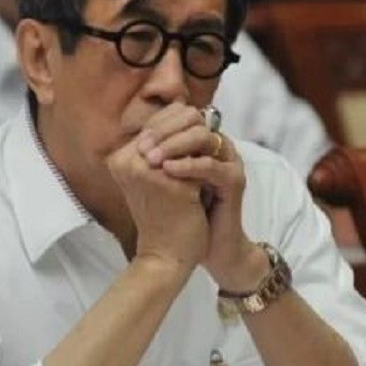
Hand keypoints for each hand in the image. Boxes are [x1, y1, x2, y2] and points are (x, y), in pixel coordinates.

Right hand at [106, 106, 208, 272]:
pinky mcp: (169, 182)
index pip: (157, 120)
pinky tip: (217, 167)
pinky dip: (211, 162)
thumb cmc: (162, 215)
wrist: (166, 255)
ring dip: (205, 141)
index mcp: (120, 158)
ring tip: (214, 150)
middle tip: (211, 137)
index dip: (182, 120)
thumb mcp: (153, 177)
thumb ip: (160, 148)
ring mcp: (147, 170)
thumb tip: (188, 114)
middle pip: (173, 120)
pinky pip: (199, 159)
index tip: (199, 129)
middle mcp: (127, 160)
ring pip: (189, 134)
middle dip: (196, 126)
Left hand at [135, 103, 268, 291]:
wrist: (195, 250)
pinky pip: (210, 165)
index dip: (159, 123)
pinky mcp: (234, 180)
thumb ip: (155, 155)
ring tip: (151, 159)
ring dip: (174, 145)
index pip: (182, 115)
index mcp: (201, 143)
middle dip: (165, 130)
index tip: (138, 139)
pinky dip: (187, 166)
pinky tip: (167, 171)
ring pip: (203, 137)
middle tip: (143, 146)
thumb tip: (131, 137)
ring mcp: (229, 161)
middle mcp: (218, 146)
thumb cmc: (175, 215)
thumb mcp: (160, 180)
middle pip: (193, 120)